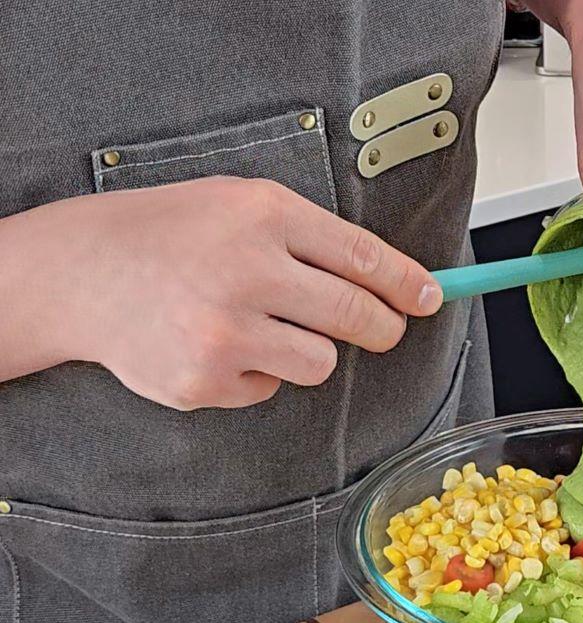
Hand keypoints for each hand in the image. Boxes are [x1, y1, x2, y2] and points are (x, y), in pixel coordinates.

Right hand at [1, 177, 441, 409]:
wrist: (81, 273)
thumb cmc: (169, 234)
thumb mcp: (239, 205)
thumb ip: (312, 238)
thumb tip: (394, 281)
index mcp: (262, 216)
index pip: (364, 257)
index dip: (409, 284)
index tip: (431, 298)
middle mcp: (246, 272)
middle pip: (357, 316)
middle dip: (383, 327)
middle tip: (382, 328)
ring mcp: (224, 332)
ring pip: (321, 363)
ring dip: (309, 350)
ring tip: (263, 325)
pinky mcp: (205, 380)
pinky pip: (271, 388)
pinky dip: (257, 373)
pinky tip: (218, 344)